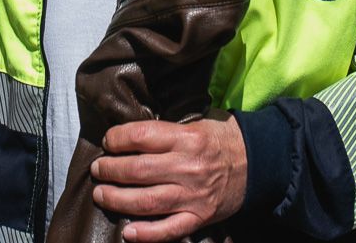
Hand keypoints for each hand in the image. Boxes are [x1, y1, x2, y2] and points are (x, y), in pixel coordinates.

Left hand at [90, 117, 246, 242]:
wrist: (257, 162)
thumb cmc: (220, 139)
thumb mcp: (196, 124)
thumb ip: (166, 131)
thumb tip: (128, 135)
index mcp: (186, 138)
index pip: (141, 136)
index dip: (117, 139)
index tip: (108, 142)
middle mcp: (188, 167)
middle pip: (138, 170)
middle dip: (110, 170)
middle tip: (98, 169)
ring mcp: (193, 195)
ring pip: (147, 201)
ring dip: (117, 199)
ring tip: (101, 195)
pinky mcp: (199, 217)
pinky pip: (169, 229)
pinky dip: (147, 234)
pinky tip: (128, 232)